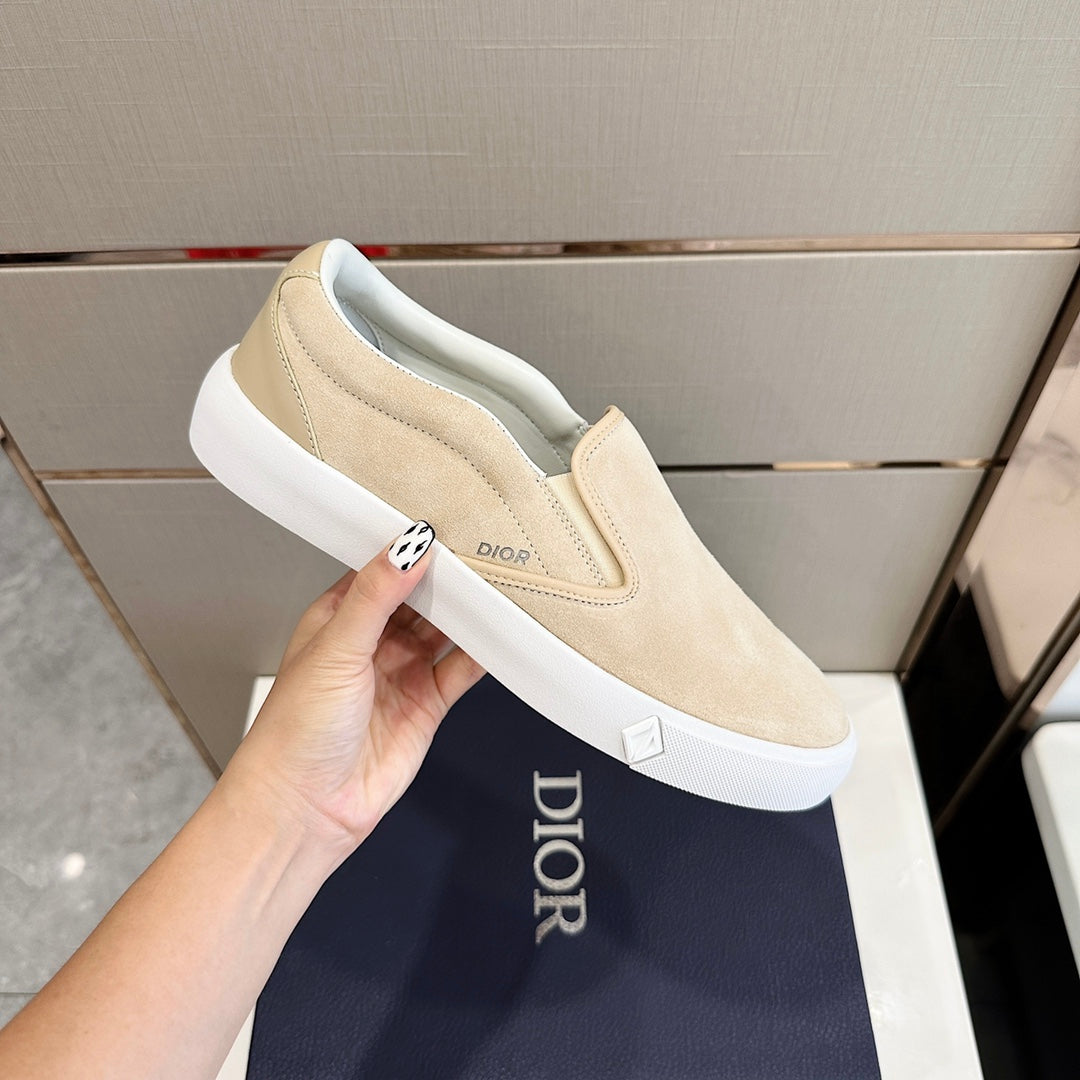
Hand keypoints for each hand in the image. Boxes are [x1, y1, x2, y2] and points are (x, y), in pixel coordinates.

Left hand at [223, 519, 485, 853]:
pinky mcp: (427, 704)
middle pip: (421, 599)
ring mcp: (401, 673)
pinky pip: (462, 670)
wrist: (306, 807)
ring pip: (445, 631)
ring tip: (499, 587)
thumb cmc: (295, 732)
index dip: (409, 550)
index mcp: (338, 618)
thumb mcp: (336, 647)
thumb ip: (376, 595)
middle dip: (448, 580)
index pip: (382, 570)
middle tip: (483, 554)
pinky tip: (499, 635)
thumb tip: (408, 547)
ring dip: (469, 613)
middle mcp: (371, 642)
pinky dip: (483, 653)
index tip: (443, 527)